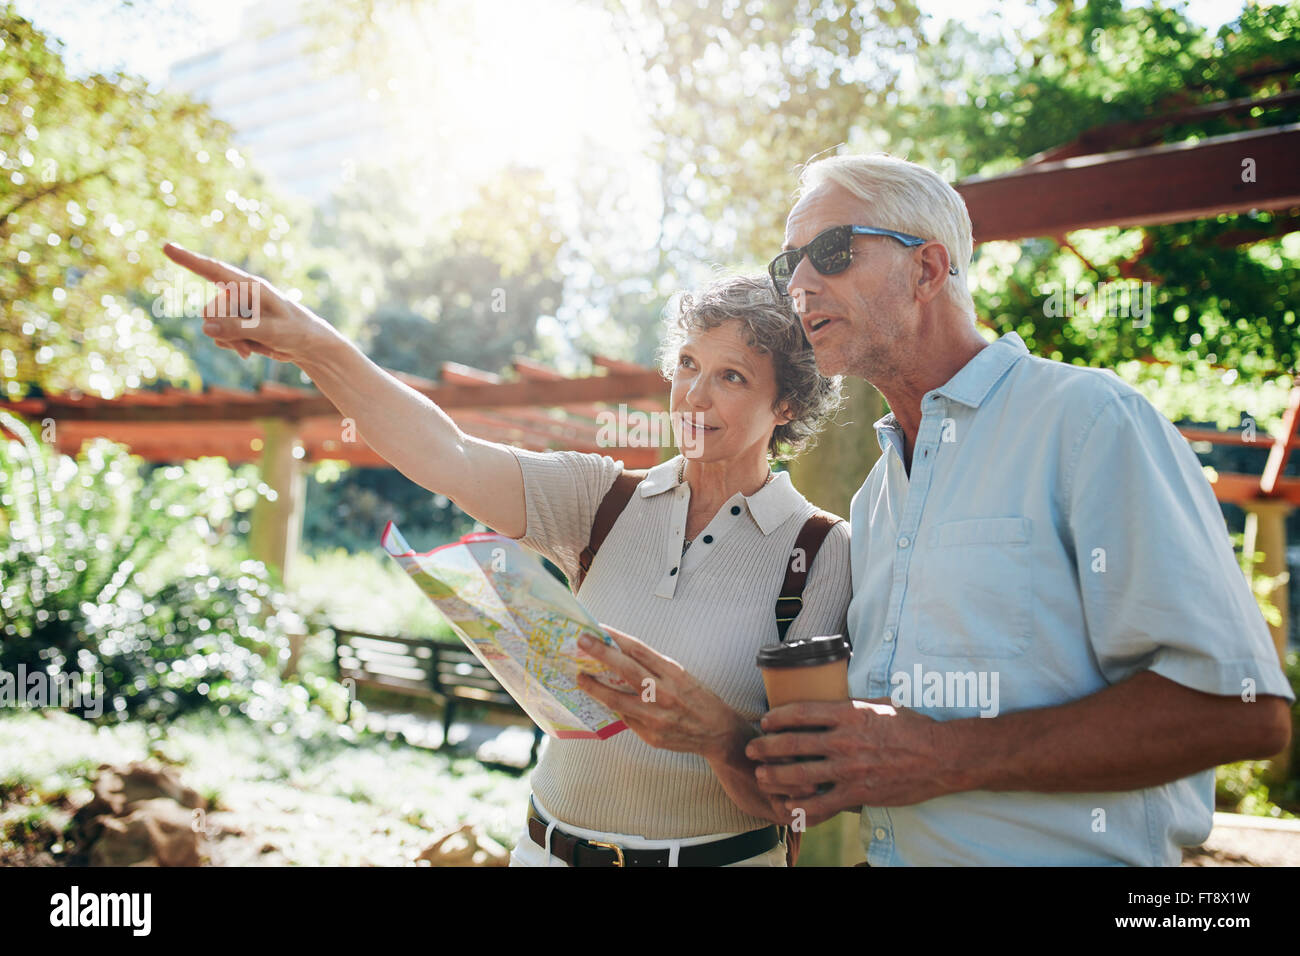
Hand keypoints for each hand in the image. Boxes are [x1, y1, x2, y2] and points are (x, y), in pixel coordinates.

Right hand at [161, 242, 328, 362]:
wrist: (307, 345)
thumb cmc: (296, 331)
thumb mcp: (270, 331)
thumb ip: (238, 328)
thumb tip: (206, 327)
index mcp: (249, 286)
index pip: (213, 270)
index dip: (188, 259)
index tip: (166, 247)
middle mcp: (239, 295)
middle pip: (211, 312)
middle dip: (226, 331)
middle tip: (250, 343)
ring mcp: (235, 310)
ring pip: (212, 327)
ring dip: (230, 341)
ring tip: (254, 346)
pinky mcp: (235, 325)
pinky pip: (218, 336)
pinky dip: (231, 346)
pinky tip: (250, 350)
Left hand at [575, 624, 750, 760]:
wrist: (718, 732)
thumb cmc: (698, 699)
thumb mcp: (681, 675)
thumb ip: (653, 668)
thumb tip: (619, 656)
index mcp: (673, 673)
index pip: (639, 650)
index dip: (616, 637)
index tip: (599, 628)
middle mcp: (665, 693)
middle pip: (627, 670)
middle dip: (601, 653)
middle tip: (582, 641)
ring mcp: (657, 717)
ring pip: (618, 700)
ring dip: (595, 687)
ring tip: (580, 676)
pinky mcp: (651, 736)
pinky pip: (626, 719)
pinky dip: (612, 707)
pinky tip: (601, 699)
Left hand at [744, 698, 954, 825]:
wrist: (939, 757)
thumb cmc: (911, 728)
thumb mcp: (878, 705)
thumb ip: (850, 707)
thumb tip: (828, 702)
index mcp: (849, 714)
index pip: (802, 712)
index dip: (777, 717)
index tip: (764, 720)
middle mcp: (845, 740)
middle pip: (793, 744)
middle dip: (766, 747)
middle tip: (752, 750)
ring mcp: (850, 769)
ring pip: (801, 775)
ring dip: (776, 776)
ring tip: (762, 776)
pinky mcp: (858, 793)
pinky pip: (822, 803)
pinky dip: (802, 806)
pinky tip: (789, 806)